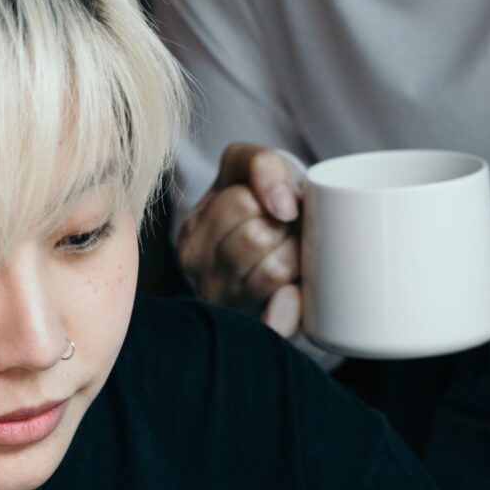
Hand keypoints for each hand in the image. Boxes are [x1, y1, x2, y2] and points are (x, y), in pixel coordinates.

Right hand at [176, 141, 303, 335]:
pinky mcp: (246, 325)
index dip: (277, 199)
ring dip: (295, 260)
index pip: (242, 203)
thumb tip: (283, 208)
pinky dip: (290, 308)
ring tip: (288, 257)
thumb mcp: (253, 167)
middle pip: (257, 237)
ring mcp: (217, 298)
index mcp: (194, 226)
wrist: (272, 252)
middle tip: (287, 235)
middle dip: (286, 231)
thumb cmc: (264, 204)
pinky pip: (277, 318)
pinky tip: (291, 297)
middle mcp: (195, 265)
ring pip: (273, 270)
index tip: (281, 207)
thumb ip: (262, 164)